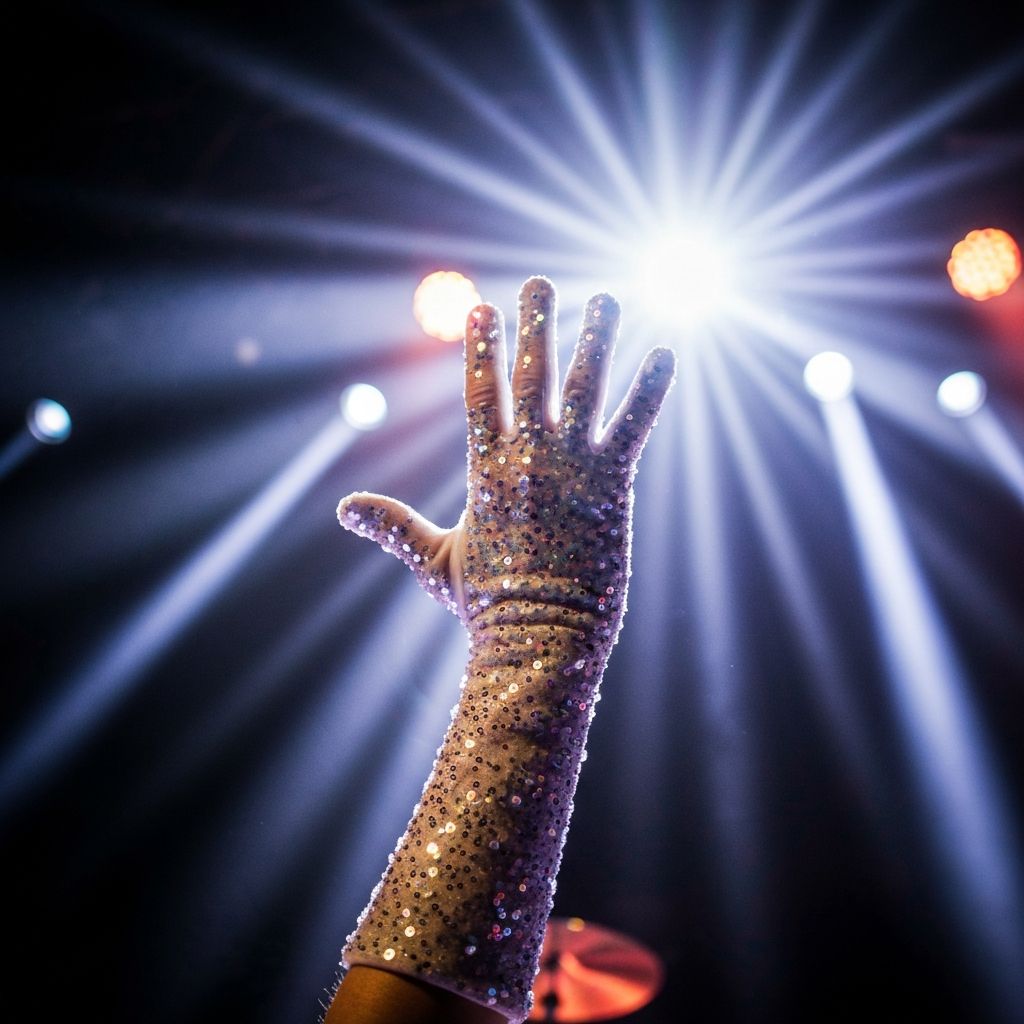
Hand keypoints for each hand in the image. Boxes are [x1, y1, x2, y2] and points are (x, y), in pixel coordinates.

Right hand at [338, 276, 674, 630]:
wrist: (539, 637)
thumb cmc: (485, 605)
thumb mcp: (432, 560)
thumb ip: (393, 525)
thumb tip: (342, 509)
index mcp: (484, 471)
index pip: (480, 394)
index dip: (481, 347)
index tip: (483, 308)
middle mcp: (527, 458)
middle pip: (531, 376)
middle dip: (536, 324)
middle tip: (542, 282)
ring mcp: (571, 468)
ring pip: (586, 388)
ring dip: (597, 339)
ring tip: (608, 299)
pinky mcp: (612, 486)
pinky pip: (634, 425)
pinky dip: (650, 388)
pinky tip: (665, 353)